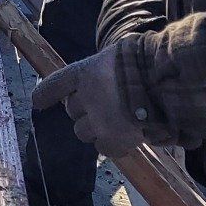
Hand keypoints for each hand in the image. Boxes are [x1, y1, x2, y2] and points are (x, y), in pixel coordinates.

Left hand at [30, 44, 148, 157]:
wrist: (168, 83)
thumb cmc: (148, 65)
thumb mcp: (122, 57)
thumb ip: (107, 71)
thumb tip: (108, 82)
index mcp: (85, 72)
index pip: (56, 84)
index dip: (46, 94)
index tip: (37, 102)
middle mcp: (86, 97)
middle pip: (72, 111)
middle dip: (85, 110)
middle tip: (106, 107)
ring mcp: (97, 120)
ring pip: (83, 132)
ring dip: (96, 129)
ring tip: (118, 121)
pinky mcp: (112, 140)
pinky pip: (104, 148)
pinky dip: (113, 144)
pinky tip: (127, 136)